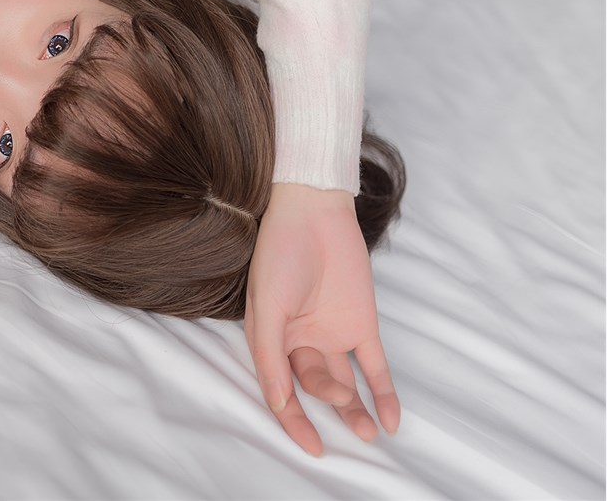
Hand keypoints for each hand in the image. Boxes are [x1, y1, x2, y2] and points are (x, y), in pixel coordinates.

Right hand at [245, 183, 400, 456]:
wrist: (314, 211)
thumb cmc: (279, 254)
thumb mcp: (266, 307)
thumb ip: (271, 355)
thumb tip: (279, 401)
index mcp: (270, 340)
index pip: (281, 391)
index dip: (294, 422)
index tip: (312, 448)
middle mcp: (300, 342)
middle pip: (315, 386)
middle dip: (330, 401)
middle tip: (345, 405)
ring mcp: (332, 334)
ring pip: (345, 383)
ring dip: (356, 409)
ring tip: (369, 431)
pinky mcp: (361, 324)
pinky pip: (374, 367)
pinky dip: (384, 393)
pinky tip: (392, 420)